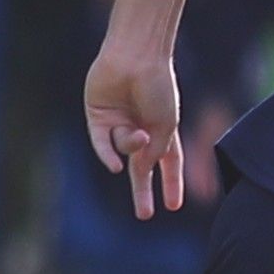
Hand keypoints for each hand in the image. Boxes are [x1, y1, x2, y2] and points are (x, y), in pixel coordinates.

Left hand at [86, 44, 182, 218]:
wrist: (135, 57)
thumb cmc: (157, 87)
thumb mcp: (165, 126)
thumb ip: (155, 153)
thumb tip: (141, 172)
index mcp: (162, 128)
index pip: (170, 162)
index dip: (172, 182)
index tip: (175, 206)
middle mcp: (140, 127)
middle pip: (141, 167)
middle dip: (143, 191)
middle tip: (145, 215)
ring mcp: (119, 123)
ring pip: (123, 150)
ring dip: (131, 147)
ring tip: (138, 132)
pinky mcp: (98, 117)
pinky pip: (102, 145)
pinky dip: (108, 156)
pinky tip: (116, 166)